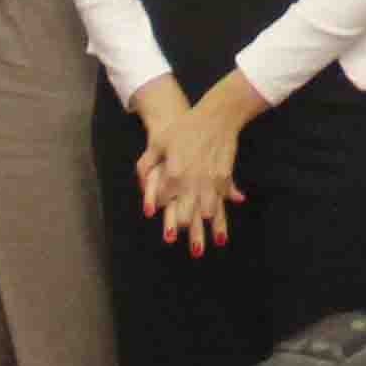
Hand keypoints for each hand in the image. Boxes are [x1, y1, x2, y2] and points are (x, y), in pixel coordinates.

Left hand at [135, 90, 242, 248]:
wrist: (215, 117)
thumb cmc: (184, 128)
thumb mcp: (159, 143)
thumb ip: (146, 165)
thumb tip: (142, 186)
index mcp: (173, 172)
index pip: (163, 200)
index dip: (159, 209)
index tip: (157, 216)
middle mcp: (191, 180)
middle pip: (185, 214)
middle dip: (180, 229)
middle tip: (176, 239)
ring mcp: (209, 181)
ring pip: (205, 213)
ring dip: (202, 230)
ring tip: (198, 248)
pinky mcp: (223, 178)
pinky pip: (222, 204)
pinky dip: (221, 221)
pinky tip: (220, 237)